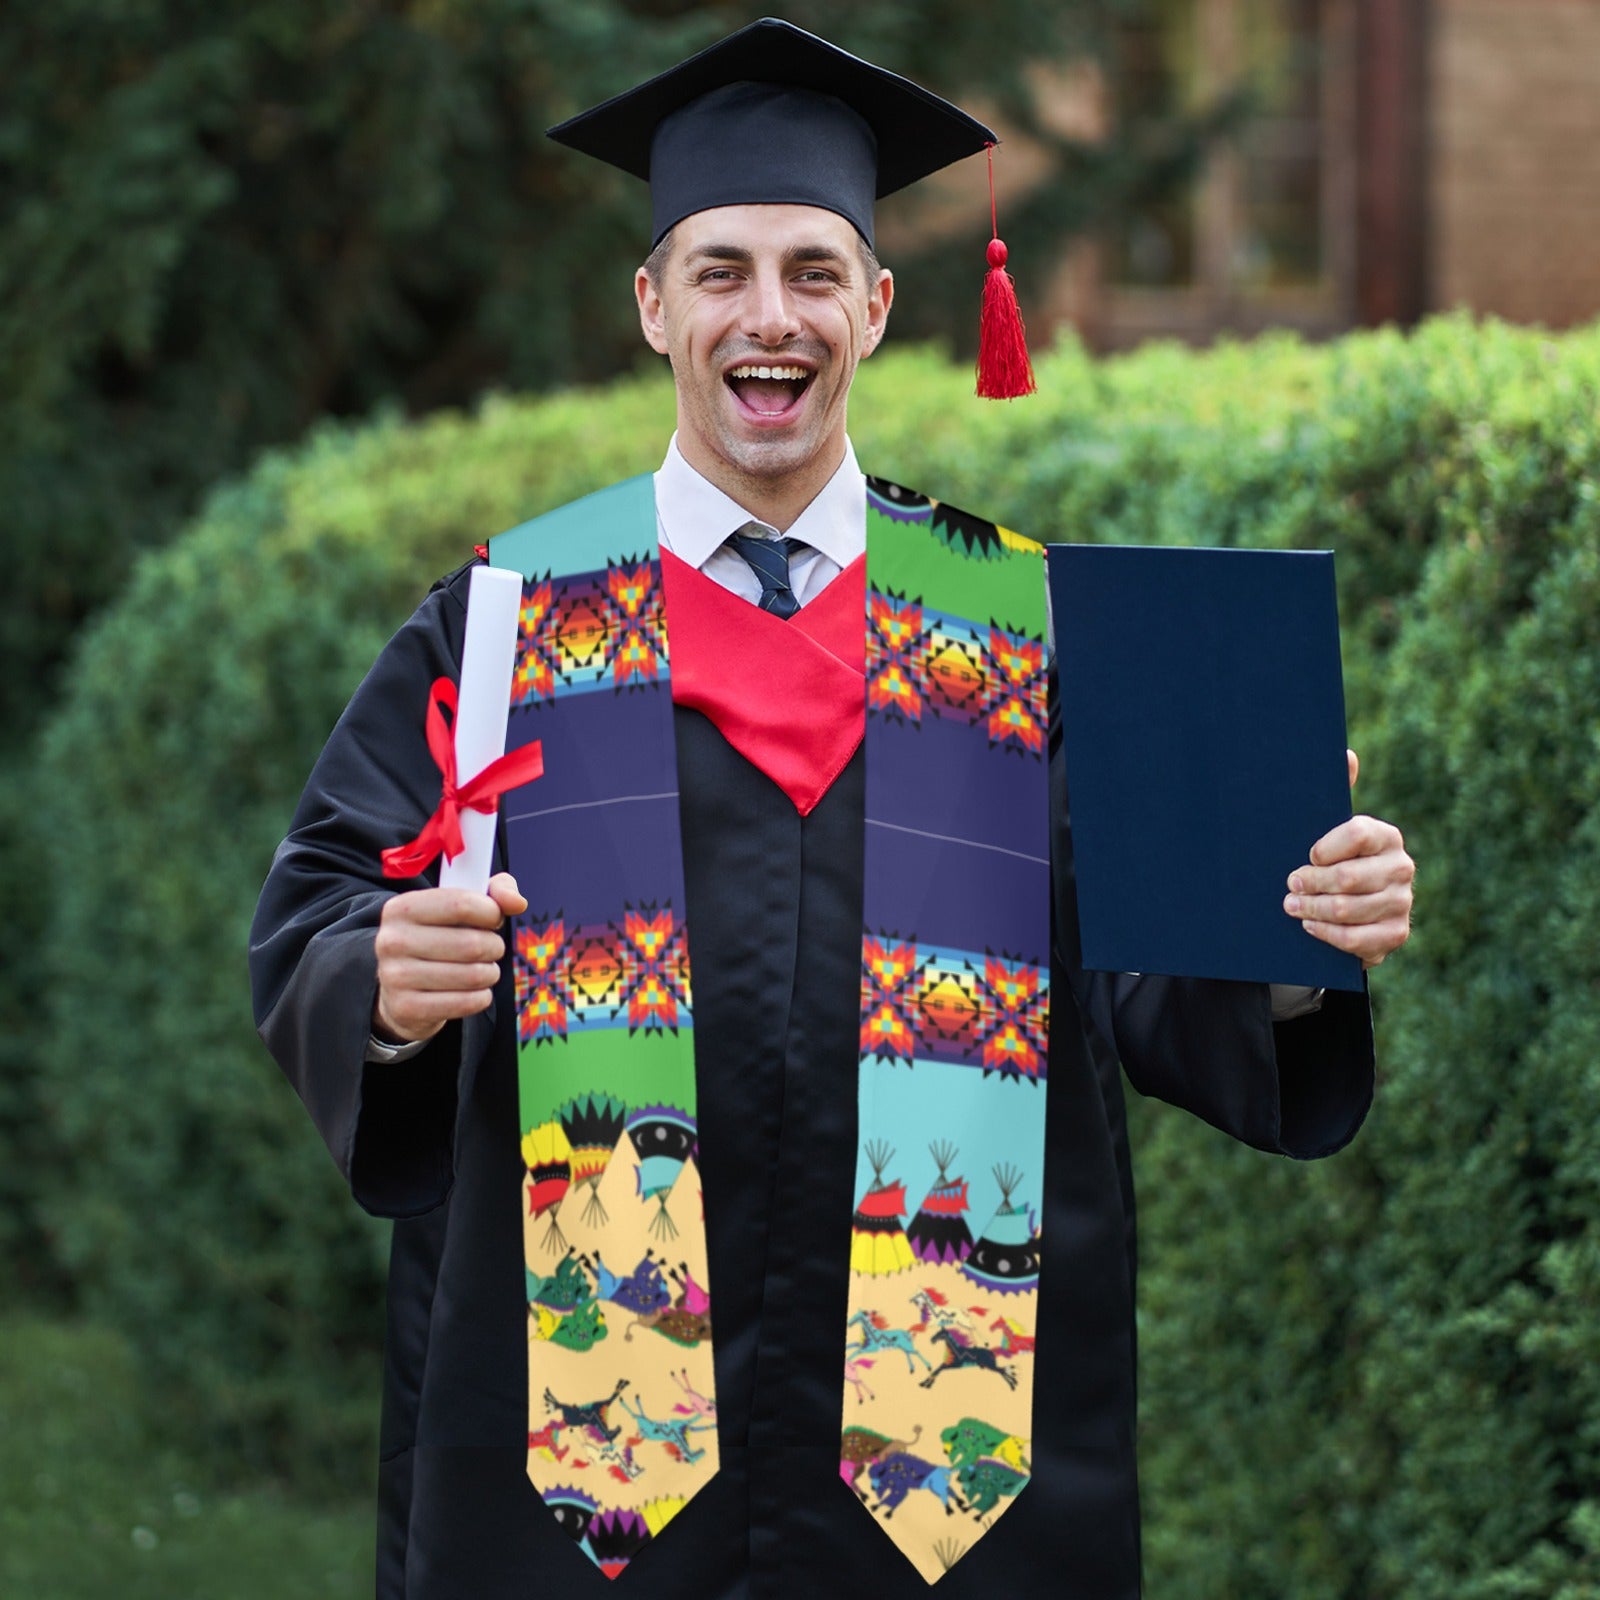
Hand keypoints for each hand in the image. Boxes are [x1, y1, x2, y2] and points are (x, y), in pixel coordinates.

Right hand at [372, 872, 527, 1043]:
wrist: (401, 988)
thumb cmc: (440, 937)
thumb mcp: (461, 905)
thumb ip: (495, 892)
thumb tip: (517, 902)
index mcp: (402, 908)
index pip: (461, 904)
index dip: (491, 912)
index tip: (494, 919)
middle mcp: (392, 940)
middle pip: (471, 944)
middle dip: (494, 947)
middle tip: (491, 949)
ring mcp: (395, 976)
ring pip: (472, 975)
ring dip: (490, 973)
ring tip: (483, 970)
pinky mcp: (406, 1008)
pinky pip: (466, 1003)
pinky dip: (481, 997)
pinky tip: (474, 991)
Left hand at [1283, 750, 1413, 967]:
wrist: (1350, 908)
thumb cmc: (1332, 860)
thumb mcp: (1328, 828)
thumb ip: (1336, 792)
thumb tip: (1346, 754)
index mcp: (1386, 836)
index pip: (1356, 833)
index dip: (1325, 847)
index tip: (1306, 855)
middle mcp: (1401, 867)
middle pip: (1348, 877)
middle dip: (1310, 883)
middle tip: (1289, 885)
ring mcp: (1401, 903)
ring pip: (1348, 909)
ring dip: (1312, 909)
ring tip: (1291, 906)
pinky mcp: (1395, 934)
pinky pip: (1356, 939)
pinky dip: (1327, 934)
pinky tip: (1310, 926)